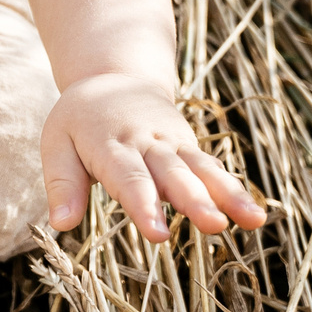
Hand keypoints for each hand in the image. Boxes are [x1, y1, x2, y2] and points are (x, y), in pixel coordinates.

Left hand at [41, 74, 266, 241]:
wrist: (115, 77)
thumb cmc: (80, 119)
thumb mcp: (56, 142)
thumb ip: (61, 183)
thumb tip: (60, 224)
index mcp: (110, 143)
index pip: (128, 178)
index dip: (144, 205)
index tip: (158, 234)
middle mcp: (147, 142)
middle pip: (173, 174)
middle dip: (193, 201)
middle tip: (213, 226)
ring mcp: (173, 143)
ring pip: (202, 169)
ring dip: (227, 195)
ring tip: (251, 220)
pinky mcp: (189, 147)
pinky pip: (213, 168)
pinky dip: (233, 190)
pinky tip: (254, 216)